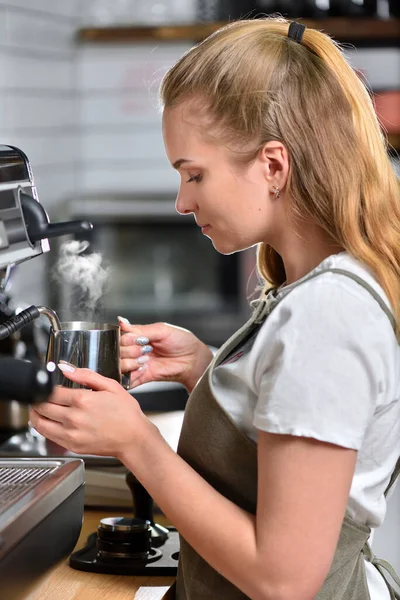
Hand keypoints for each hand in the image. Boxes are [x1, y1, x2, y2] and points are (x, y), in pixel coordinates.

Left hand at [29, 366, 155, 458]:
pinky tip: (50, 421)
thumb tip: (66, 368)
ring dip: (36, 414)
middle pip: (41, 407)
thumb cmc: (126, 414)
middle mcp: (74, 418)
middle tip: (39, 396)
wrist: (134, 438)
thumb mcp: (110, 386)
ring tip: (40, 408)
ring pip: (40, 424)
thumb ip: (86, 375)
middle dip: (37, 399)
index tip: (47, 384)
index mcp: (82, 400)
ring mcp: (71, 434)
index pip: (50, 391)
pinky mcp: (71, 446)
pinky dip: (44, 428)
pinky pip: (48, 437)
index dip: (45, 386)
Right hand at [118, 317, 212, 391]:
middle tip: (144, 349)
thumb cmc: (181, 341)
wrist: (193, 359)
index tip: (138, 339)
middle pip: (117, 351)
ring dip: (130, 362)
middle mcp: (134, 350)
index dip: (126, 339)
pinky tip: (143, 369)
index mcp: (137, 336)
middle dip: (129, 350)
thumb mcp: (161, 330)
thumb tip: (121, 321)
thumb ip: (139, 329)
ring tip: (145, 360)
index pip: (120, 337)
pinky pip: (127, 380)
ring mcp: (137, 364)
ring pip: (120, 365)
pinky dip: (132, 375)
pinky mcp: (141, 378)